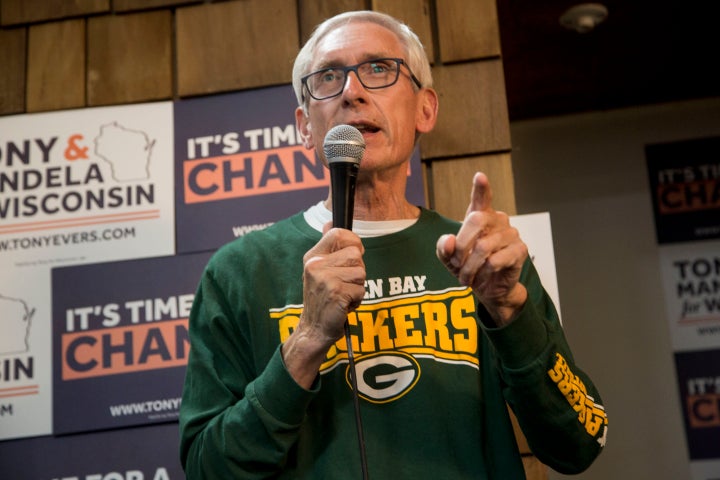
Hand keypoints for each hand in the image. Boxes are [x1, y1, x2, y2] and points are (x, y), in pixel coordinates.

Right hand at [282, 225, 365, 387]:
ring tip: (343, 294)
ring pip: (361, 272)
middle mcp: (315, 265)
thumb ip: (327, 247)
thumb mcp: (319, 269)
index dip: (353, 242)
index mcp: (312, 256)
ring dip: (357, 287)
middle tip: (343, 283)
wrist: (313, 329)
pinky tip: (343, 305)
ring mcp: (325, 279)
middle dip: (357, 270)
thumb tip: (329, 222)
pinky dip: (357, 300)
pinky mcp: (336, 293)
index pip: (338, 233)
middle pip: (356, 253)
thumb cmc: (321, 299)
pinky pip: (361, 290)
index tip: (352, 255)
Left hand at [436, 172, 527, 325]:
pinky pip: (495, 260)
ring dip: (469, 266)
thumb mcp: (448, 259)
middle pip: (475, 220)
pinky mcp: (520, 250)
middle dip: (460, 245)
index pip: (481, 198)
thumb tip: (449, 241)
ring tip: (466, 276)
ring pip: (483, 246)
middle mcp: (498, 220)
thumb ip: (443, 248)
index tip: (479, 176)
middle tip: (455, 264)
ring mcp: (511, 233)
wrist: (489, 289)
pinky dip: (483, 273)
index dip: (481, 188)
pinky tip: (482, 276)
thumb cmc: (469, 267)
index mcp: (480, 216)